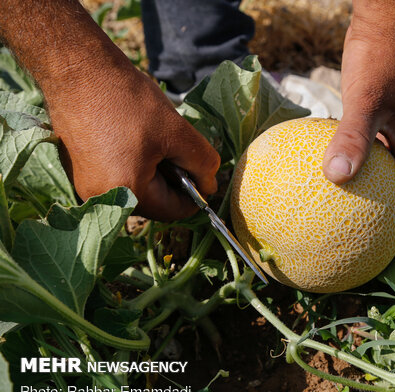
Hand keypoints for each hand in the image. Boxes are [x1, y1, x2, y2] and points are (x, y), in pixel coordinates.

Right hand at [0, 0, 219, 220]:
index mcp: (128, 192)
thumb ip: (202, 163)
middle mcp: (102, 197)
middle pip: (154, 203)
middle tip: (180, 150)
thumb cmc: (128, 100)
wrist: (76, 69)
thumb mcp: (177, 131)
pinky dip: (133, 166)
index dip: (196, 194)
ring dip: (154, 173)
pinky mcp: (79, 171)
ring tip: (158, 142)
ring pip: (136, 190)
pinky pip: (117, 178)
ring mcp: (86, 186)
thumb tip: (211, 186)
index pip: (174, 210)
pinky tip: (137, 140)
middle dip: (173, 182)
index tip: (203, 172)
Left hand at [322, 1, 394, 255]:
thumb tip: (337, 177)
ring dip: (375, 201)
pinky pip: (366, 157)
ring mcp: (391, 134)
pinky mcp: (375, 123)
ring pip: (386, 177)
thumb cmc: (379, 62)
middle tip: (374, 246)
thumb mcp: (364, 99)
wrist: (383, 28)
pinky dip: (354, 173)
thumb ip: (353, 136)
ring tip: (352, 222)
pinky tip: (328, 180)